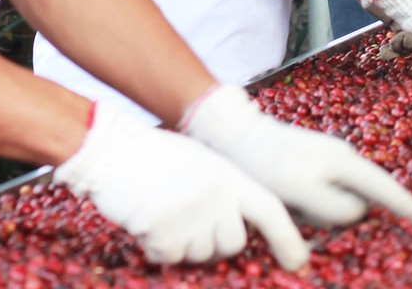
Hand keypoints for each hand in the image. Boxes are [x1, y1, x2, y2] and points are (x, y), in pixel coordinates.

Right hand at [55, 101, 309, 269]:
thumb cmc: (157, 157)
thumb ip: (226, 193)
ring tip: (164, 208)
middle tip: (189, 215)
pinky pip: (169, 258)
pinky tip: (147, 218)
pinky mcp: (164, 233)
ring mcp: (191, 216)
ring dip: (183, 243)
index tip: (298, 262)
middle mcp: (216, 196)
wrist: (113, 149)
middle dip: (215, 240)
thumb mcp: (203, 164)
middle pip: (233, 244)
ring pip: (199, 256)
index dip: (288, 238)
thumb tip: (241, 232)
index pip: (270, 209)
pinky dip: (157, 247)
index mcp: (228, 175)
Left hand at [181, 85, 411, 229]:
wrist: (238, 136)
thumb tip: (360, 211)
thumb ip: (334, 204)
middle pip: (376, 191)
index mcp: (345, 162)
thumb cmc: (267, 163)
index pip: (386, 189)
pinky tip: (328, 219)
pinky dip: (340, 208)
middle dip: (392, 210)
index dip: (408, 209)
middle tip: (408, 231)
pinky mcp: (317, 165)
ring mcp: (331, 158)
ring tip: (359, 227)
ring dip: (359, 212)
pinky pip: (338, 192)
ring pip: (354, 194)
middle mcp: (344, 158)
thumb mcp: (300, 189)